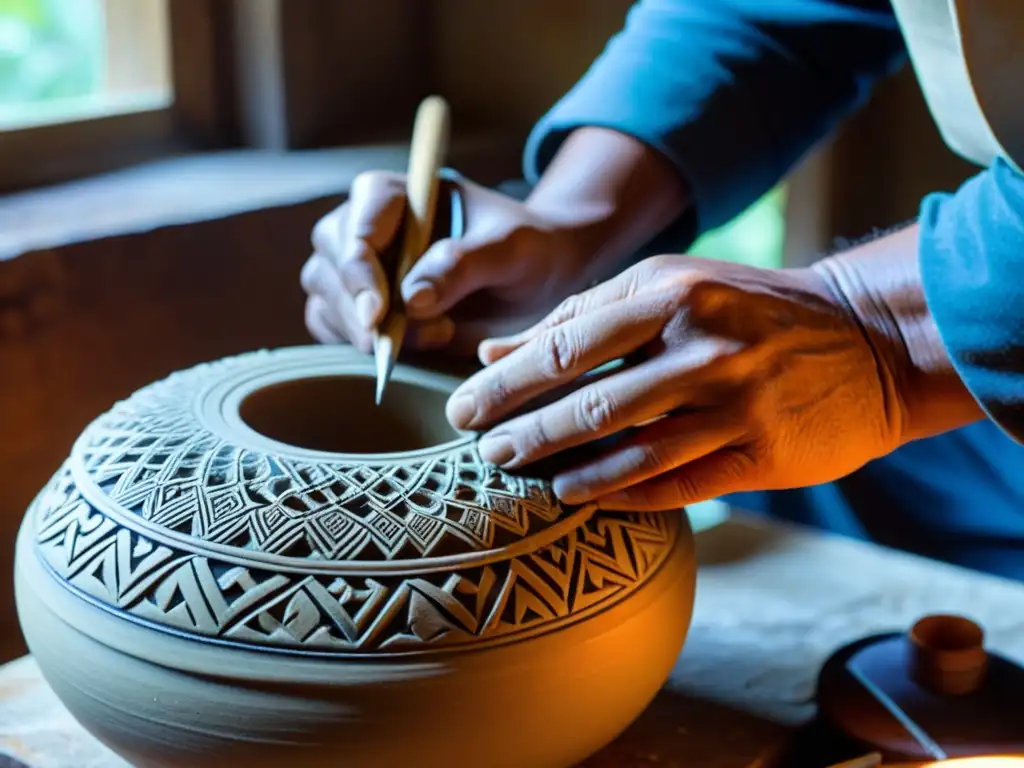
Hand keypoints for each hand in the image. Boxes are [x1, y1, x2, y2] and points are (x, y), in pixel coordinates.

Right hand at [300, 171, 593, 355]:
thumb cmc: (527, 250)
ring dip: (365, 330)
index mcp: (398, 194)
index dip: (359, 267)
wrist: (537, 282)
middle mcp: (366, 225)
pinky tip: (405, 351)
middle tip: (419, 336)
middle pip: (330, 263)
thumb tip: (410, 299)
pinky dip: (355, 345)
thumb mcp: (511, 249)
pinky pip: (331, 326)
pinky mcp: (359, 306)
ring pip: (325, 298)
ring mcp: (358, 268)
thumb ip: (463, 264)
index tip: (378, 312)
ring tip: (435, 337)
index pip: (359, 220)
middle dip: (363, 308)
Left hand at [445, 254, 910, 510]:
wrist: (867, 339)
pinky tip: (580, 497)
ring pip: (628, 448)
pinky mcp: (762, 453)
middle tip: (479, 449)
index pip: (564, 343)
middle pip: (588, 401)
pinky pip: (676, 482)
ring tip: (520, 476)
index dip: (506, 380)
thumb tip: (494, 348)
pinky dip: (622, 493)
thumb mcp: (671, 288)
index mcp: (671, 292)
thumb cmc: (749, 308)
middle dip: (521, 430)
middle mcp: (702, 346)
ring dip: (563, 468)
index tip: (463, 404)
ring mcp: (735, 403)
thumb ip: (583, 317)